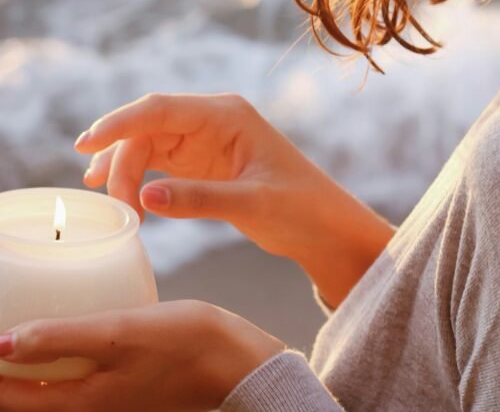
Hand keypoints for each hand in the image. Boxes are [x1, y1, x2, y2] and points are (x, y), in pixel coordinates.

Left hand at [0, 300, 285, 411]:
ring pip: (44, 397)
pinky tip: (55, 342)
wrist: (238, 365)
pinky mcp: (120, 392)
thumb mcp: (121, 333)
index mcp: (79, 404)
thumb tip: (3, 343)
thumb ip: (62, 338)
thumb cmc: (185, 344)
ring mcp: (103, 404)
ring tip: (11, 337)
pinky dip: (50, 372)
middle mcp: (85, 411)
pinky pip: (68, 388)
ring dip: (22, 376)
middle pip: (22, 400)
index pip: (9, 398)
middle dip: (4, 372)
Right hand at [74, 91, 382, 266]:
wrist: (325, 226)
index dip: (119, 123)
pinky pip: (158, 163)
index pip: (160, 109)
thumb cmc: (301, 208)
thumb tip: (145, 199)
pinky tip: (125, 200)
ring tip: (114, 205)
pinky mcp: (201, 164)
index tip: (86, 145)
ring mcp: (205, 141)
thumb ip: (199, 199)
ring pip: (147, 145)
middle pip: (148, 129)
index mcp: (227, 115)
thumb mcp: (252, 204)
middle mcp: (212, 120)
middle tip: (116, 207)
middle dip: (123, 162)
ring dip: (126, 171)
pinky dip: (138, 179)